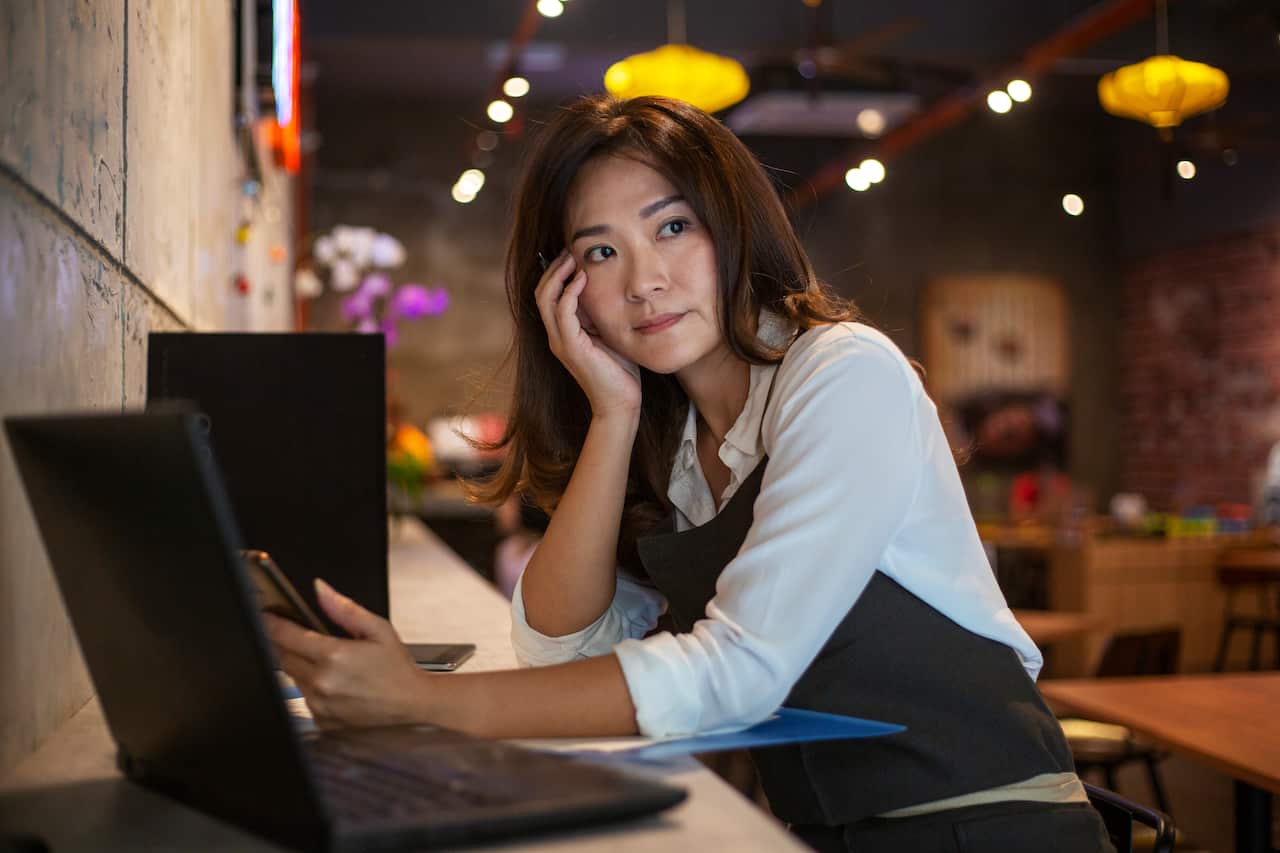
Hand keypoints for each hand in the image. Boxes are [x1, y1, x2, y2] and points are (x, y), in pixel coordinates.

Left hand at [264, 579, 431, 728]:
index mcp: (334, 656)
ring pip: (292, 677)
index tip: (268, 615)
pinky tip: (335, 684)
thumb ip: (344, 609)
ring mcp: (319, 704)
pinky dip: (312, 687)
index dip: (272, 622)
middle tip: (305, 638)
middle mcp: (322, 682)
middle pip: (282, 656)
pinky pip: (304, 697)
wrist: (412, 705)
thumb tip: (320, 590)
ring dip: (301, 666)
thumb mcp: (378, 629)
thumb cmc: (397, 668)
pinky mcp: (321, 721)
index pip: (286, 635)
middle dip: (287, 644)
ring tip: (331, 664)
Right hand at [535, 250, 641, 417]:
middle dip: (554, 269)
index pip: (549, 296)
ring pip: (546, 299)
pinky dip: (570, 291)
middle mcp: (556, 336)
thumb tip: (606, 288)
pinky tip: (583, 278)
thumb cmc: (619, 371)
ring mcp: (560, 342)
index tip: (573, 255)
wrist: (620, 403)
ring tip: (574, 258)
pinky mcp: (571, 347)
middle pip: (541, 293)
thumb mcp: (609, 335)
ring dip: (559, 275)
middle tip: (571, 250)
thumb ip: (601, 315)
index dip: (557, 273)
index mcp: (563, 333)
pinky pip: (563, 312)